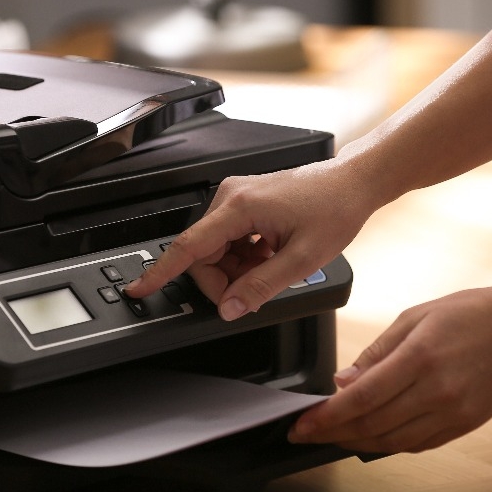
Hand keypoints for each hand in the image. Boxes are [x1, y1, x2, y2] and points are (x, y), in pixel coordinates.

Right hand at [124, 158, 374, 319]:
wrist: (352, 183)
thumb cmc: (335, 209)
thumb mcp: (302, 259)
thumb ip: (261, 287)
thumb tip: (229, 308)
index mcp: (239, 206)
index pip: (188, 247)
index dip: (161, 272)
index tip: (139, 288)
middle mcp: (231, 197)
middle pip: (202, 254)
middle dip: (223, 281)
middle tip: (254, 292)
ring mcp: (236, 198)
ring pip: (216, 251)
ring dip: (237, 270)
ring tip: (272, 267)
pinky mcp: (243, 203)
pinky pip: (228, 241)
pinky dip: (244, 258)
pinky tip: (270, 256)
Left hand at [287, 282, 491, 453]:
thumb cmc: (474, 312)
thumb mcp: (415, 316)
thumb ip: (376, 352)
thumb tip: (344, 381)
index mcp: (419, 357)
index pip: (359, 399)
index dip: (325, 417)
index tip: (301, 425)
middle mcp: (436, 390)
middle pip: (371, 426)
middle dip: (333, 434)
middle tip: (310, 433)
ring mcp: (453, 412)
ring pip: (393, 442)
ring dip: (358, 443)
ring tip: (336, 436)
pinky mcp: (466, 424)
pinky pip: (419, 445)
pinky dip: (391, 445)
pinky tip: (374, 436)